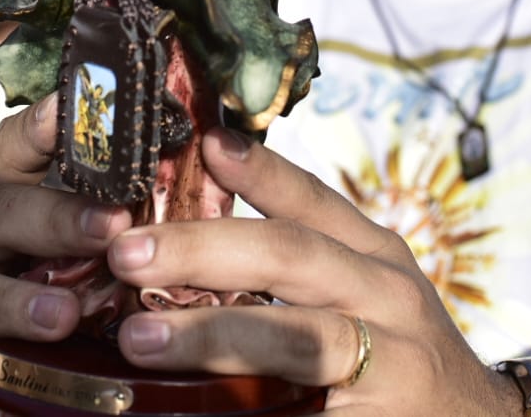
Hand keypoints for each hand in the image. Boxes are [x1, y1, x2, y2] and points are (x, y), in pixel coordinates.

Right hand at [0, 95, 133, 414]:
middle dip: (53, 218)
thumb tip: (209, 156)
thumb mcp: (72, 230)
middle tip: (110, 228)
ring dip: (13, 302)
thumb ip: (110, 199)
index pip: (12, 143)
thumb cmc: (48, 275)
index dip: (40, 127)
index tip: (69, 107)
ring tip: (64, 317)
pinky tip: (8, 400)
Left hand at [0, 101, 510, 414]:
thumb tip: (182, 258)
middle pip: (293, 257)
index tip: (202, 140)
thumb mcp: (363, 296)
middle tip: (128, 249)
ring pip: (299, 337)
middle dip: (205, 248)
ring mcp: (394, 358)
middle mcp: (387, 295)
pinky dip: (243, 397)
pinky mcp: (383, 411)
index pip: (313, 201)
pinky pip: (304, 403)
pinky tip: (189, 404)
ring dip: (213, 334)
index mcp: (373, 256)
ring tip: (138, 336)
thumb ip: (295, 272)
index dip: (258, 169)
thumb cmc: (402, 359)